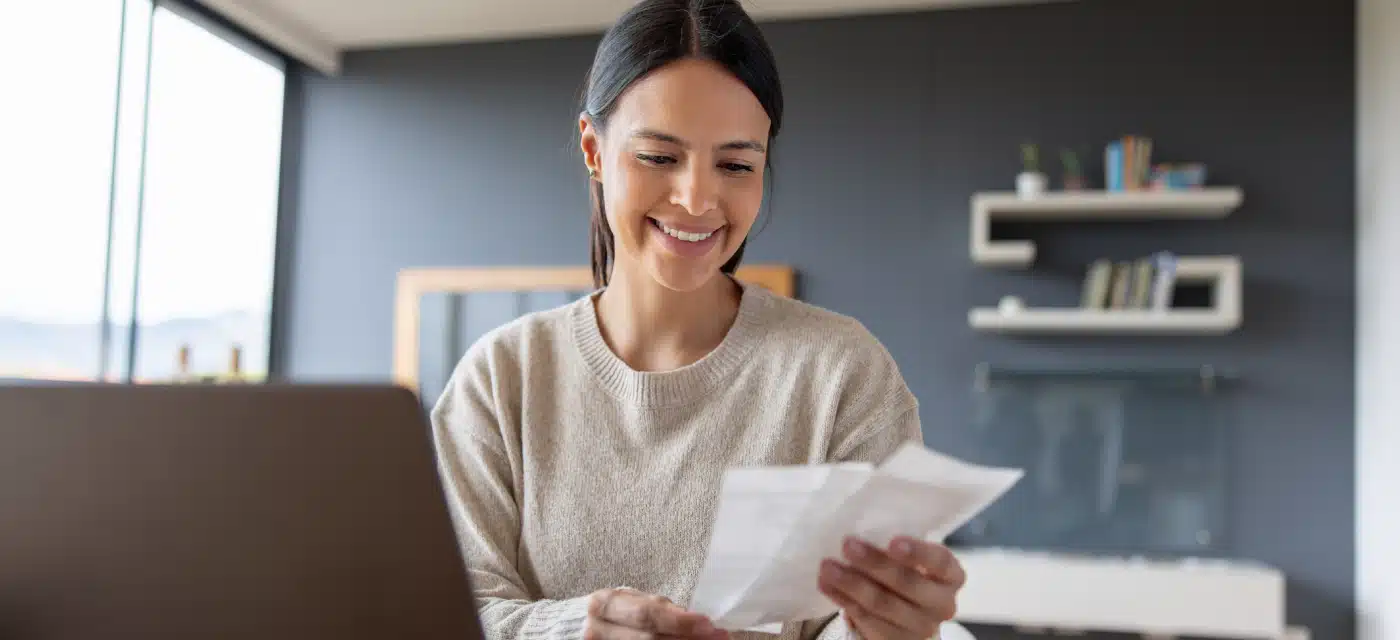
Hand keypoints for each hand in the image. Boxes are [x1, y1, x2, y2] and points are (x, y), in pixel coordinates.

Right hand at [585, 588, 729, 639]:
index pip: (646, 614)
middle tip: (718, 638)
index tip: (708, 624)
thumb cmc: (614, 612)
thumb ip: (659, 610)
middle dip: (688, 639)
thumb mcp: (631, 602)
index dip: (679, 621)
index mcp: (604, 604)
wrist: (582, 628)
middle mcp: (598, 629)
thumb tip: (700, 622)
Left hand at [817, 536, 964, 639]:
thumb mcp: (911, 557)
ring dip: (851, 583)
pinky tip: (826, 585)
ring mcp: (921, 626)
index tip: (892, 541)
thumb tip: (862, 526)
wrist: (907, 612)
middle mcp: (942, 603)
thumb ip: (896, 546)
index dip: (918, 552)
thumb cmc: (908, 570)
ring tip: (827, 566)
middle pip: (907, 583)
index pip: (940, 561)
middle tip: (847, 545)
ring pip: (883, 604)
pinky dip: (843, 600)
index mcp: (951, 575)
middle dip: (875, 564)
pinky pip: (866, 620)